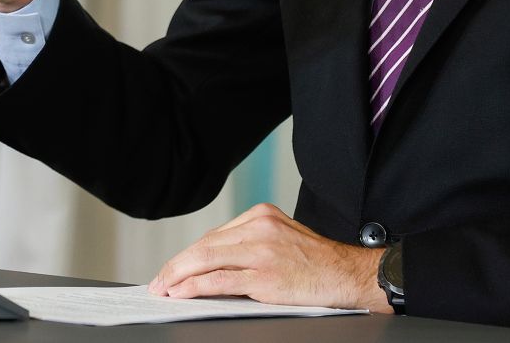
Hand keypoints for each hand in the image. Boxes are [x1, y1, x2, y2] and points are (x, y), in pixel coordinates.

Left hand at [148, 203, 390, 311]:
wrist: (350, 275)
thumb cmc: (318, 262)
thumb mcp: (283, 238)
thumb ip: (251, 244)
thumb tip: (215, 263)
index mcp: (261, 215)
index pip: (214, 236)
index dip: (189, 254)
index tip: (174, 267)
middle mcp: (258, 227)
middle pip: (205, 245)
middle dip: (177, 265)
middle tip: (159, 281)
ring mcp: (261, 251)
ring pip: (206, 260)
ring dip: (178, 276)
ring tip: (163, 289)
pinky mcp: (265, 276)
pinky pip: (220, 281)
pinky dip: (195, 287)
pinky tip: (181, 293)